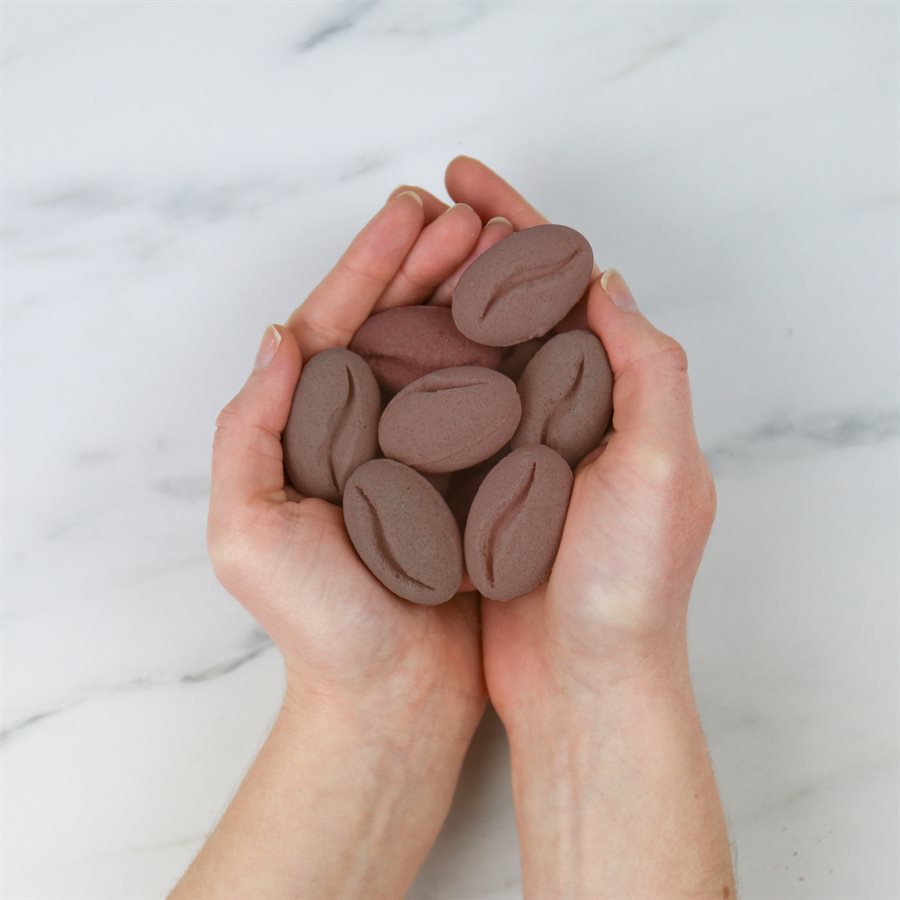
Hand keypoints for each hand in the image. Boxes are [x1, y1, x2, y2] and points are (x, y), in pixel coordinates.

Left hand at [208, 188, 509, 715]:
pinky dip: (500, 356)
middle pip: (392, 325)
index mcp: (305, 428)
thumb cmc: (320, 625)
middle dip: (429, 263)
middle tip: (471, 216)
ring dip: (468, 296)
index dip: (371, 263)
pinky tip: (529, 322)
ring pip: (441, 352)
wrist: (392, 696)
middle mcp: (360, 428)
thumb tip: (280, 337)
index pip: (334, 323)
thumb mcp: (249, 534)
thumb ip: (249, 432)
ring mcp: (414, 448)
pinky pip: (480, 401)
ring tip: (505, 247)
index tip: (413, 212)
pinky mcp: (462, 476)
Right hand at [445, 157, 732, 898]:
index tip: (465, 179)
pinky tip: (379, 347)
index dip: (517, 224)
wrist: (582, 684)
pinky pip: (442, 410)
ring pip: (470, 352)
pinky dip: (416, 372)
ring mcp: (515, 447)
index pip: (562, 284)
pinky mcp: (475, 486)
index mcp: (613, 394)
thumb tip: (603, 278)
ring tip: (391, 259)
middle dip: (466, 249)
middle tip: (416, 207)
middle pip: (510, 307)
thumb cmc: (627, 583)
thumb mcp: (662, 465)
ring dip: (435, 301)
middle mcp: (564, 412)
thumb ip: (645, 364)